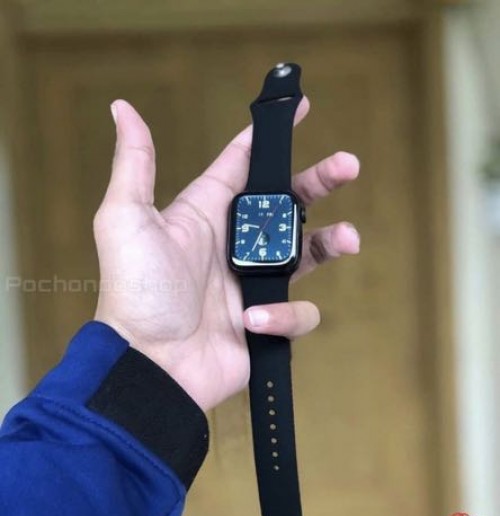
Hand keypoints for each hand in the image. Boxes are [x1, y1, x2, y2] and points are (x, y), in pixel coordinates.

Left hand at [94, 99, 359, 410]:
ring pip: (308, 253)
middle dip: (319, 181)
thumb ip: (135, 164)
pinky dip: (282, 315)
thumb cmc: (135, 292)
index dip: (269, 137)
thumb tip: (123, 108)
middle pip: (288, 202)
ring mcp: (253, 283)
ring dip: (331, 242)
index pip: (243, 164)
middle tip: (348, 166)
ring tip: (348, 238)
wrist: (149, 365)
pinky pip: (296, 312)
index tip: (297, 109)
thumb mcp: (125, 219)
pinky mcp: (267, 322)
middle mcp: (235, 244)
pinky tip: (253, 320)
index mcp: (206, 213)